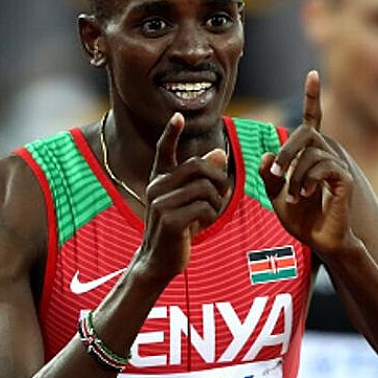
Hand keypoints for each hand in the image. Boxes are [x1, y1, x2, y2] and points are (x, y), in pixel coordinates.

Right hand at [133, 112, 229, 283]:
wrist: (159, 260)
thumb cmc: (176, 228)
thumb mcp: (189, 201)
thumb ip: (202, 178)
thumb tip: (219, 153)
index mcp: (159, 179)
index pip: (163, 150)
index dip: (170, 133)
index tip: (178, 117)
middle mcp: (156, 187)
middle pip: (197, 166)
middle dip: (218, 178)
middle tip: (222, 195)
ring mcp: (161, 203)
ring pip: (205, 188)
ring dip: (216, 202)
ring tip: (211, 213)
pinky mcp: (169, 220)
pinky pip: (204, 207)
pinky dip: (211, 216)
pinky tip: (204, 224)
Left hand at [259, 70, 356, 255]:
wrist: (321, 240)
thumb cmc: (301, 218)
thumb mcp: (276, 195)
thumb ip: (269, 174)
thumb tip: (268, 154)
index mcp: (311, 154)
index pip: (314, 119)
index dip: (313, 98)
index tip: (312, 74)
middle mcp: (327, 154)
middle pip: (306, 133)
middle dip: (287, 150)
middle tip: (276, 172)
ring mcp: (338, 165)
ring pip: (311, 154)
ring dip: (295, 175)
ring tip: (294, 196)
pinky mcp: (345, 179)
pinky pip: (324, 167)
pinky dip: (309, 180)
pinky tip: (306, 195)